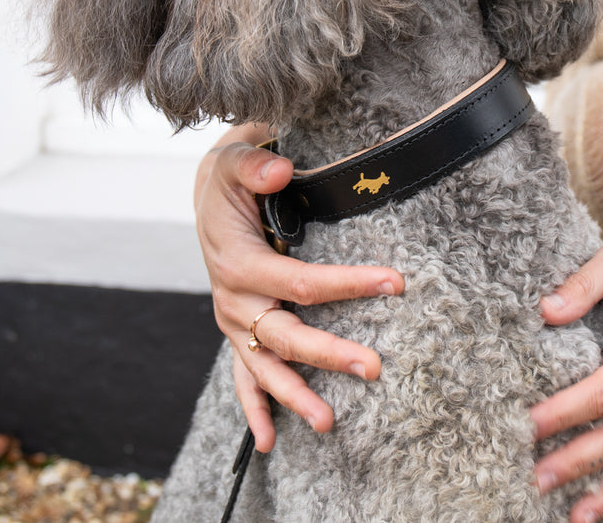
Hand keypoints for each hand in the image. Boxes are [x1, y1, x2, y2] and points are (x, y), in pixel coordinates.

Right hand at [195, 124, 404, 450]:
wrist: (208, 197)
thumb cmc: (231, 178)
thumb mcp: (235, 159)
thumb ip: (255, 164)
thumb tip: (281, 170)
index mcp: (240, 263)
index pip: (301, 282)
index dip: (347, 284)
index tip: (394, 283)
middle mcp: (234, 301)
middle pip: (286, 336)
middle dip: (329, 354)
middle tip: (373, 368)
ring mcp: (235, 323)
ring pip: (266, 367)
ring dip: (295, 396)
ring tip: (328, 425)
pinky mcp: (238, 332)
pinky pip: (243, 378)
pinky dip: (254, 410)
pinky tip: (268, 444)